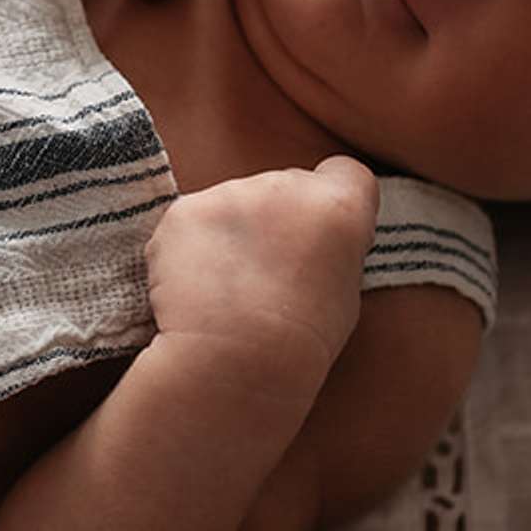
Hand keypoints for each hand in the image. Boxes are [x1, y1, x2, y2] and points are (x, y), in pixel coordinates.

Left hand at [141, 156, 377, 374]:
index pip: (344, 172)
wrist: (236, 359)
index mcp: (338, 206)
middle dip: (274, 217)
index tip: (320, 230)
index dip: (332, 198)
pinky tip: (196, 289)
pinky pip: (191, 224)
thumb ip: (331, 247)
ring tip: (227, 289)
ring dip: (230, 234)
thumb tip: (314, 239)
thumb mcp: (345, 293)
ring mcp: (231, 192)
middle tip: (266, 272)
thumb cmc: (299, 343)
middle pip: (283, 186)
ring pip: (232, 203)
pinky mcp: (185, 210)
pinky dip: (189, 250)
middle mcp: (287, 185)